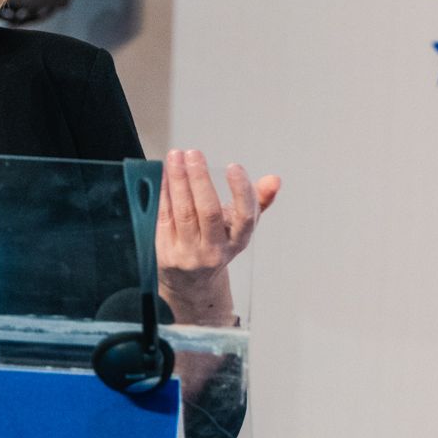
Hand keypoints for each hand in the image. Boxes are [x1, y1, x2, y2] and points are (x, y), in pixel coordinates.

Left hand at [156, 149, 280, 325]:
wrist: (190, 283)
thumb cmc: (216, 245)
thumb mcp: (239, 227)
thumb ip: (257, 201)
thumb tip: (274, 179)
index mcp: (237, 242)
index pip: (245, 218)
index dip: (241, 192)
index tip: (234, 167)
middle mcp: (214, 251)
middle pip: (208, 212)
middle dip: (200, 179)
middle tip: (194, 154)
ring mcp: (189, 254)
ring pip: (184, 212)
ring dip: (178, 181)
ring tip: (176, 156)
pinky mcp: (166, 253)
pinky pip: (164, 217)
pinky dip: (163, 193)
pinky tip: (163, 174)